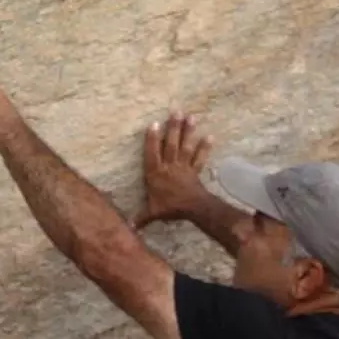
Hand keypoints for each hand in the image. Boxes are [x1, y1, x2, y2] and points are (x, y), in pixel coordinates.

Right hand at [134, 112, 212, 228]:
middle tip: (176, 111)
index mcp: (155, 173)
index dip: (152, 139)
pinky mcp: (194, 171)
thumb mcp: (152, 212)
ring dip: (188, 132)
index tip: (153, 123)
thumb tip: (129, 227)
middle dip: (173, 127)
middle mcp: (169, 166)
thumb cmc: (170, 208)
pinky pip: (199, 158)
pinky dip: (204, 148)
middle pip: (171, 144)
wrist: (192, 209)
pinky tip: (209, 136)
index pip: (152, 153)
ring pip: (184, 146)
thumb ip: (141, 217)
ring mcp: (183, 167)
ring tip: (191, 117)